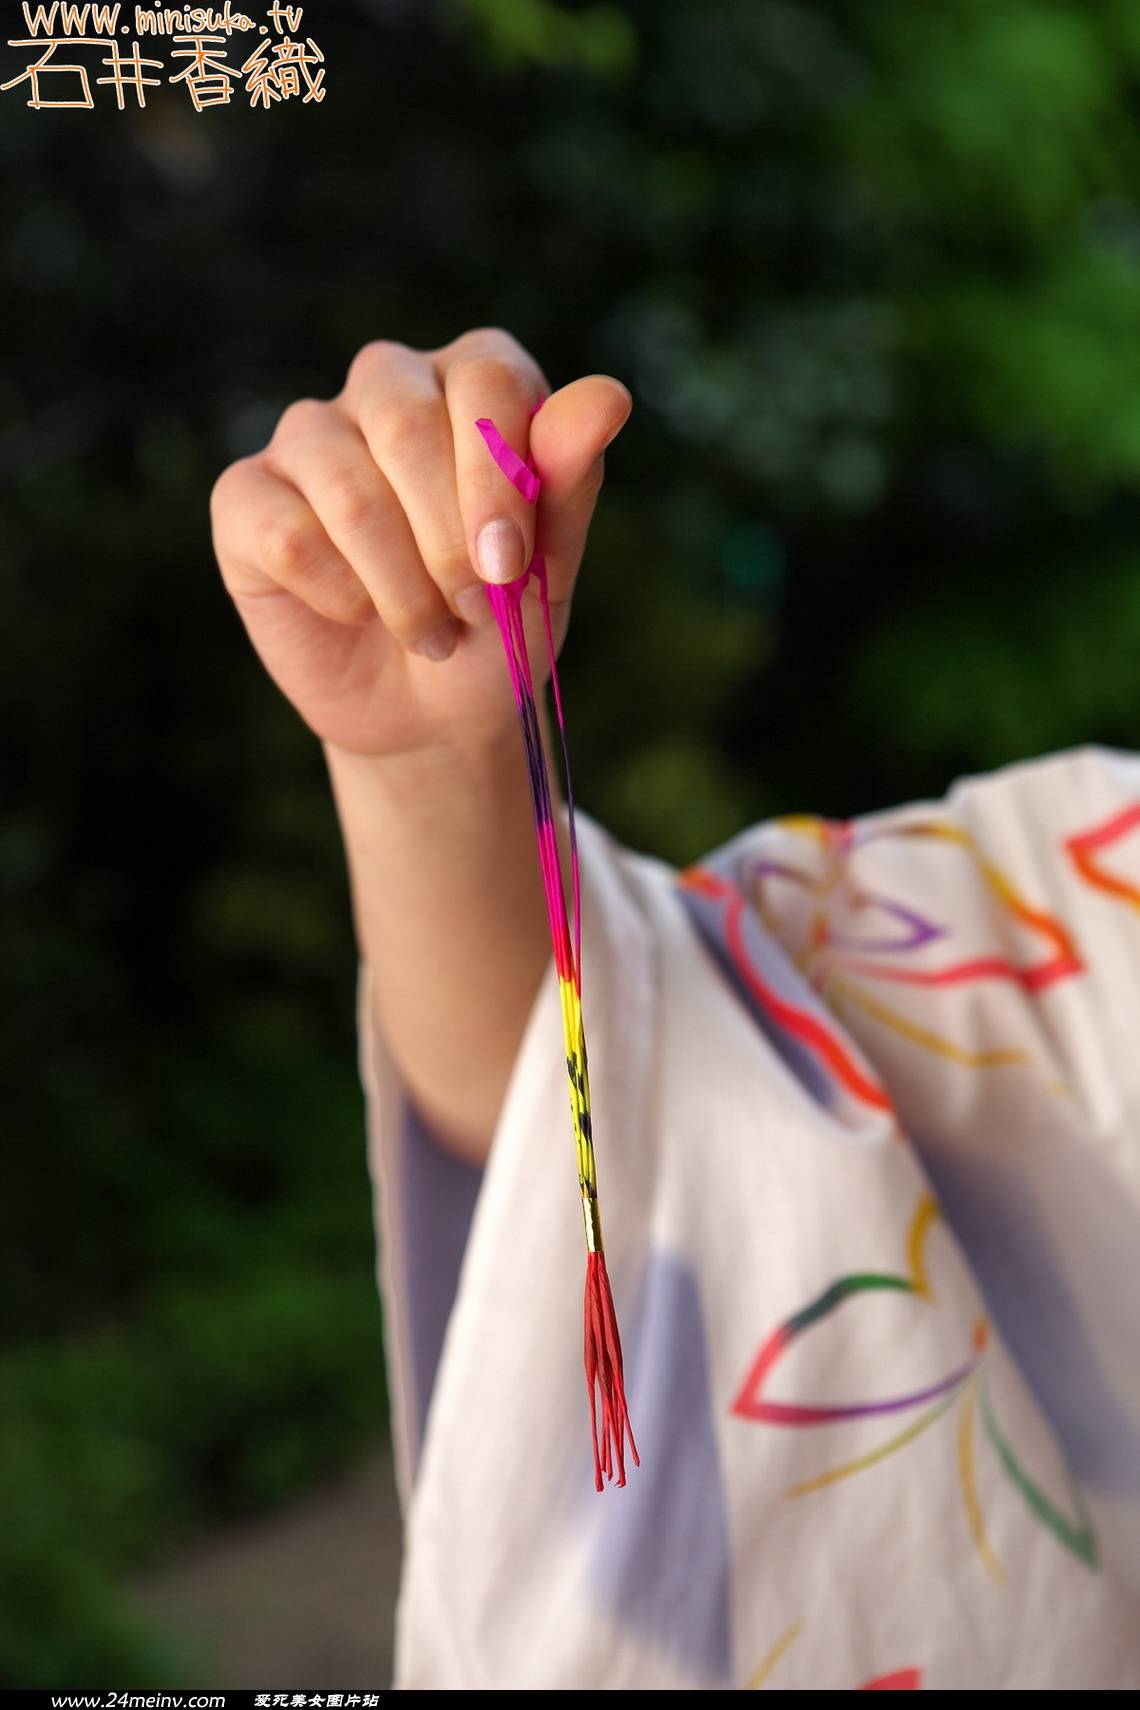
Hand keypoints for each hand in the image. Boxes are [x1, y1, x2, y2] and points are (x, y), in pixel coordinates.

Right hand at [211, 328, 630, 756]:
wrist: (432, 710)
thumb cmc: (499, 623)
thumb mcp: (550, 565)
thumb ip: (571, 479)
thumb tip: (609, 395)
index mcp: (473, 380)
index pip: (486, 377)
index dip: (499, 478)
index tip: (510, 566)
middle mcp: (387, 387)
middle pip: (405, 419)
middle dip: (448, 538)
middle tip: (473, 604)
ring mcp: (309, 438)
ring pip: (345, 487)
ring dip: (400, 586)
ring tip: (429, 629)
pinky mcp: (246, 498)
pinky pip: (286, 534)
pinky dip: (338, 595)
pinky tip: (357, 613)